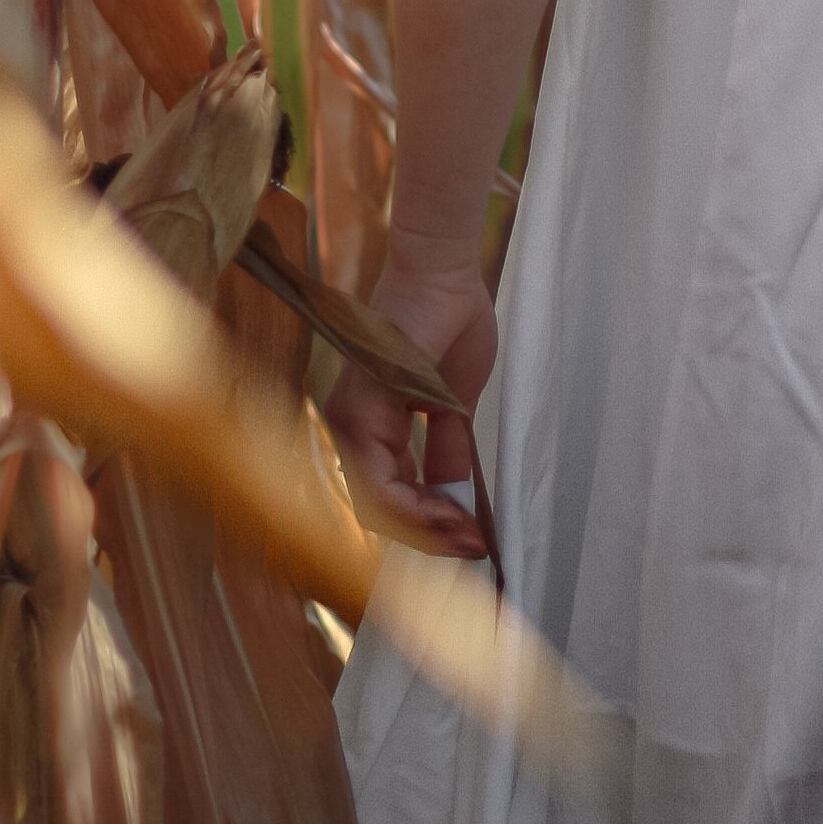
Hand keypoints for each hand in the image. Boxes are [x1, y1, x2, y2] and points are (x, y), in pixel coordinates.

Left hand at [325, 249, 498, 561]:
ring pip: (378, 506)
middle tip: (473, 546)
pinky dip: (418, 506)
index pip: (387, 497)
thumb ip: (448, 448)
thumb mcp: (454, 403)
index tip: (470, 539)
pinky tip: (452, 512)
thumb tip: (455, 495)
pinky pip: (382, 481)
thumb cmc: (448, 323)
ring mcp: (351, 420)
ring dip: (427, 529)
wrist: (444, 277)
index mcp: (367, 425)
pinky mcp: (363, 411)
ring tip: (468, 535)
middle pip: (380, 513)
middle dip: (431, 537)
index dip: (429, 526)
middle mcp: (349, 428)